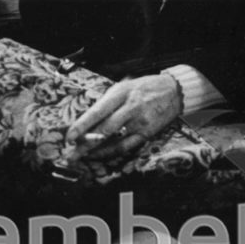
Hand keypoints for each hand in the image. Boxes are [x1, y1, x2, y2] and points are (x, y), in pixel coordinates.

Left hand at [65, 73, 180, 160]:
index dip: (82, 126)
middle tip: (70, 155)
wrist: (174, 91)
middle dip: (84, 144)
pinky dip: (110, 152)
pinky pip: (125, 146)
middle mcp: (130, 107)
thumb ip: (107, 102)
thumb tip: (86, 121)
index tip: (69, 137)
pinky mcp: (147, 132)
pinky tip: (99, 154)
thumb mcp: (124, 87)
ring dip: (94, 150)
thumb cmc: (145, 88)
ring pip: (113, 140)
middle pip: (103, 129)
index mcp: (121, 93)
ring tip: (81, 156)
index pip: (98, 111)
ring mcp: (140, 121)